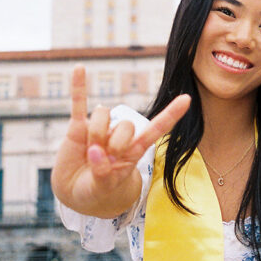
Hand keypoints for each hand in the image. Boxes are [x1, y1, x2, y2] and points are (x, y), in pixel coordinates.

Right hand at [52, 66, 190, 217]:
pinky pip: (79, 103)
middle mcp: (118, 136)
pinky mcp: (77, 128)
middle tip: (106, 160)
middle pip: (126, 124)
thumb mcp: (103, 189)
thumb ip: (103, 174)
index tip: (187, 99)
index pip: (155, 129)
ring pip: (103, 115)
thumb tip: (95, 151)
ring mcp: (98, 130)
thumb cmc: (95, 190)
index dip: (170, 116)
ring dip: (96, 133)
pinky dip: (79, 86)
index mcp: (133, 151)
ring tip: (89, 154)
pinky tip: (79, 68)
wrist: (73, 192)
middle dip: (115, 143)